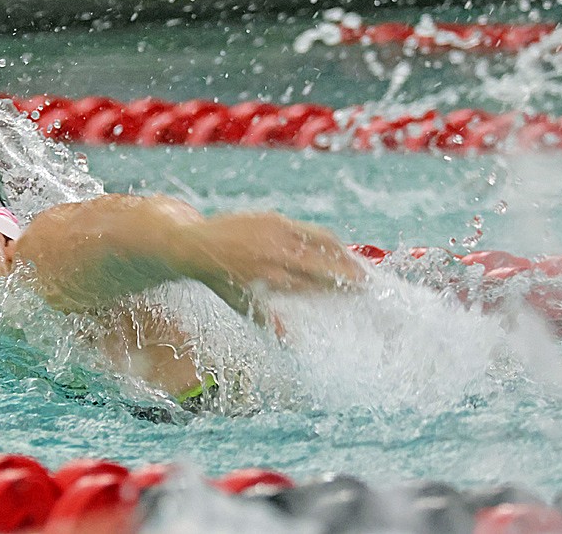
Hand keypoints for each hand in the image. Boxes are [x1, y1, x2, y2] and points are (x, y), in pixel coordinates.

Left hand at [175, 211, 363, 311]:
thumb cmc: (219, 279)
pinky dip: (324, 239)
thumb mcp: (240, 304)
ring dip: (342, 253)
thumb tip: (290, 342)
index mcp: (271, 275)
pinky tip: (334, 248)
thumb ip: (267, 320)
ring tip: (356, 265)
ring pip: (320, 241)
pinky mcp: (273, 219)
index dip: (339, 287)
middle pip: (324, 261)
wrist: (194, 244)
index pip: (315, 283)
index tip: (359, 294)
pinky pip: (306, 229)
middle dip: (348, 271)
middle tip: (367, 282)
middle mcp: (276, 252)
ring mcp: (275, 232)